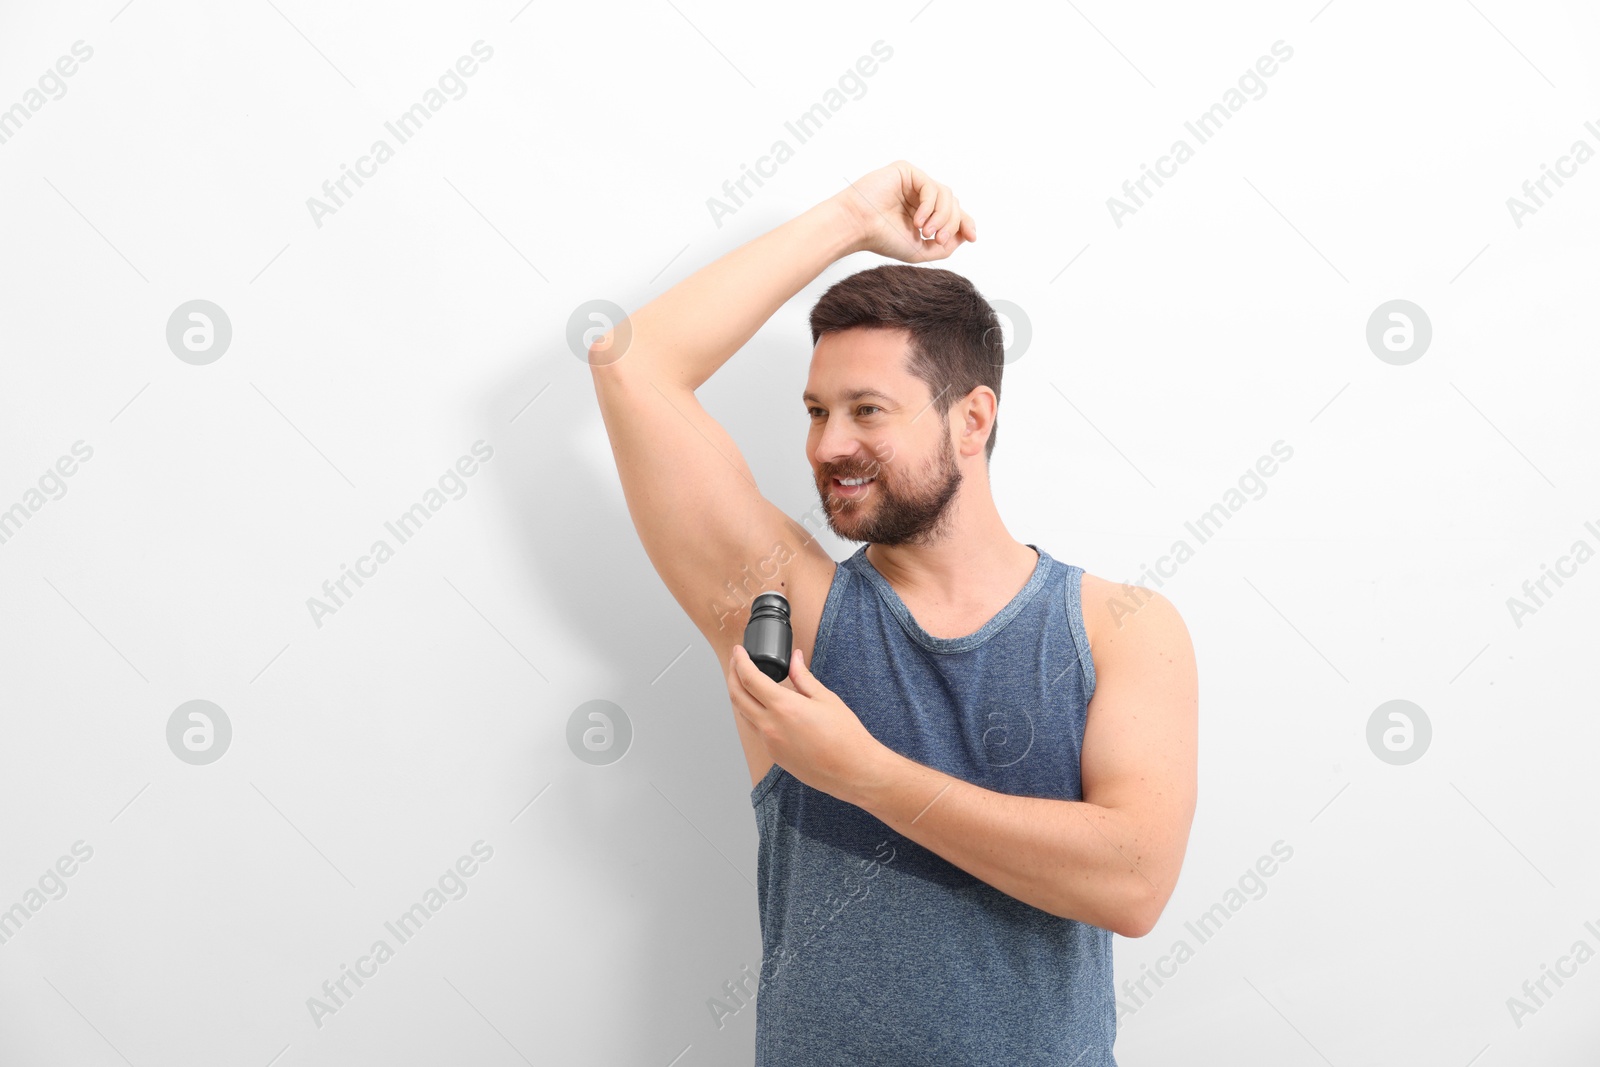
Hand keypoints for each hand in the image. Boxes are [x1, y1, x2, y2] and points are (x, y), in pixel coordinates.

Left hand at [726, 644, 885, 803]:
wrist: (852, 771)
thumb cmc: (845, 736)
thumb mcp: (826, 699)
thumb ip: (803, 677)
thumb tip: (795, 659)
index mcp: (784, 708)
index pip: (749, 679)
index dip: (740, 661)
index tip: (738, 651)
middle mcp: (771, 727)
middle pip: (737, 696)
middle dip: (732, 675)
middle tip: (736, 661)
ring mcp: (770, 743)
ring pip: (744, 714)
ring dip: (740, 695)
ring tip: (746, 681)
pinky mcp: (775, 755)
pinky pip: (756, 730)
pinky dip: (753, 713)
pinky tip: (764, 706)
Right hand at [831, 160, 977, 262]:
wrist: (857, 227)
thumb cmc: (882, 239)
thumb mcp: (920, 251)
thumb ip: (946, 246)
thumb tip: (966, 234)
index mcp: (922, 213)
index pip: (952, 213)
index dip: (966, 223)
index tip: (973, 237)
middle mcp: (919, 197)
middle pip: (953, 204)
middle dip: (951, 223)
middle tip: (938, 239)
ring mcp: (913, 183)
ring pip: (946, 194)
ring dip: (942, 216)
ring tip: (926, 232)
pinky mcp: (906, 171)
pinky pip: (931, 186)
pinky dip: (930, 205)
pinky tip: (918, 220)